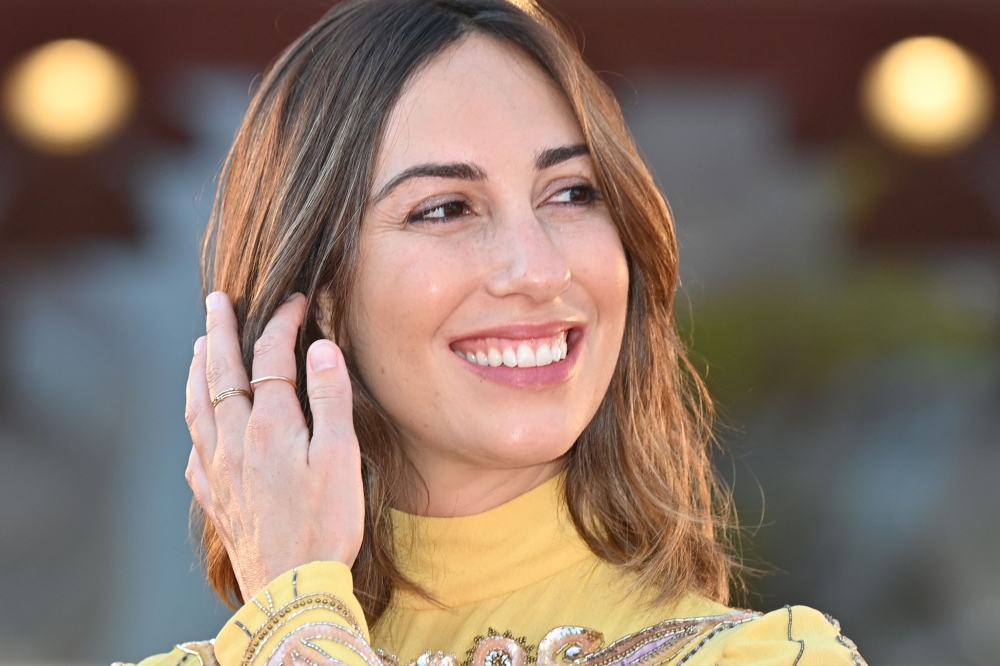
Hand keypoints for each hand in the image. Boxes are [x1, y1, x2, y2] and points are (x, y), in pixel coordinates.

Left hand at [184, 292, 363, 600]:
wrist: (291, 586)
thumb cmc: (326, 523)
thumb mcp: (341, 458)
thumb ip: (330, 399)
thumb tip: (321, 348)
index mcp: (271, 425)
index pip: (271, 358)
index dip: (283, 324)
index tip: (295, 302)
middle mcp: (235, 440)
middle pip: (220, 372)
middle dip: (219, 331)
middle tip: (216, 301)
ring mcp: (218, 469)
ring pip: (197, 406)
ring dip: (197, 370)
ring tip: (199, 346)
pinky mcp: (215, 497)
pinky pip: (194, 448)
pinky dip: (194, 422)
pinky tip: (198, 422)